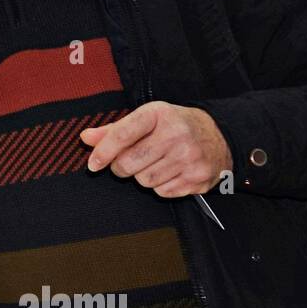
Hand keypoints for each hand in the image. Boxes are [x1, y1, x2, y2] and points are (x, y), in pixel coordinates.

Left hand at [79, 101, 231, 197]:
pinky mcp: (198, 178)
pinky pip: (162, 192)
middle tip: (128, 162)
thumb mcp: (147, 119)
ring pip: (144, 181)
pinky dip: (160, 186)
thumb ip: (114, 129)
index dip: (103, 152)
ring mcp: (190, 158)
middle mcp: (176, 134)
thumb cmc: (175, 126)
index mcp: (159, 114)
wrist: (220, 135)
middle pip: (129, 163)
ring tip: (155, 163)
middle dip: (121, 167)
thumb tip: (85, 138)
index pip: (122, 135)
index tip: (93, 164)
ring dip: (142, 177)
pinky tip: (169, 172)